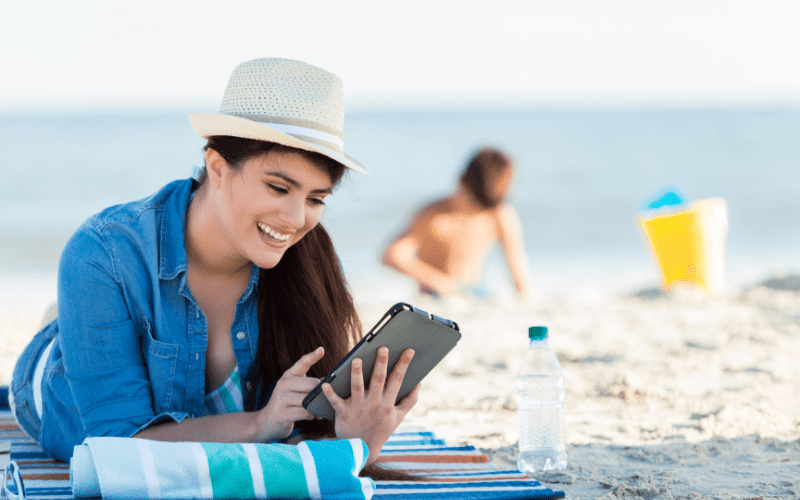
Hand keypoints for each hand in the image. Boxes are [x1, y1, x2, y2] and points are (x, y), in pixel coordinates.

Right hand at [254, 347, 323, 441]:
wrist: (267, 421)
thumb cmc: (288, 403)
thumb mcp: (294, 389)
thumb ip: (308, 383)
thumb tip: (328, 381)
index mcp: (288, 375)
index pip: (302, 363)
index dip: (312, 356)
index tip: (321, 349)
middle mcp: (283, 384)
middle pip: (311, 384)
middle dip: (321, 392)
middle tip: (326, 398)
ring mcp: (281, 398)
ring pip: (308, 400)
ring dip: (317, 406)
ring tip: (320, 409)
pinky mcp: (282, 414)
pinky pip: (305, 413)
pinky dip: (312, 415)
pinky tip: (313, 416)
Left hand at [322, 346, 420, 463]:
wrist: (362, 450)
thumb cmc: (381, 430)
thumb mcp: (398, 417)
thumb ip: (410, 401)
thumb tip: (419, 383)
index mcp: (388, 404)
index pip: (398, 380)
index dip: (404, 364)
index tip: (409, 350)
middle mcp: (374, 404)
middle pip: (378, 380)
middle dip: (381, 363)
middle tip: (383, 348)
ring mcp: (358, 409)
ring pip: (357, 388)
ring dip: (356, 374)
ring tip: (356, 359)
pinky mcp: (343, 413)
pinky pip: (335, 402)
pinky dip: (330, 393)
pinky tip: (325, 383)